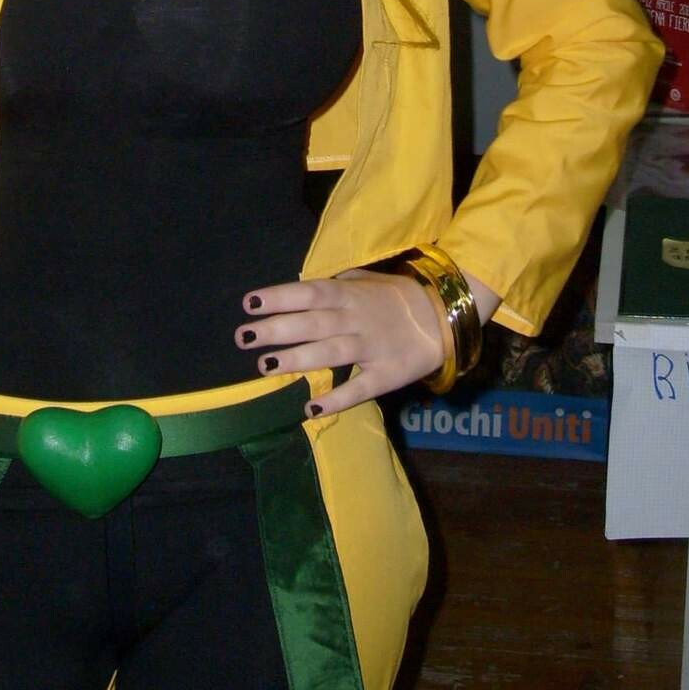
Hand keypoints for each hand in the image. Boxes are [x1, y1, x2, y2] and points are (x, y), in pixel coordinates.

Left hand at [236, 269, 447, 417]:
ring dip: (298, 359)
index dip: (279, 297)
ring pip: (331, 353)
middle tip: (243, 337)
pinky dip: (336, 398)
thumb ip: (334, 285)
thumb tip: (298, 287)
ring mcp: (372, 347)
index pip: (309, 293)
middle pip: (313, 323)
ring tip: (265, 365)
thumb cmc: (396, 297)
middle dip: (277, 329)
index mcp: (349, 294)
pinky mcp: (387, 375)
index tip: (248, 304)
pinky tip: (311, 408)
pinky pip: (360, 388)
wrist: (444, 317)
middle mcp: (357, 319)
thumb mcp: (365, 281)